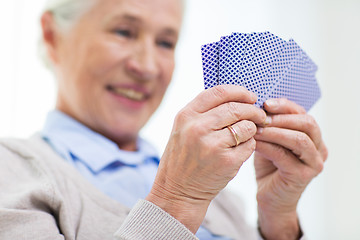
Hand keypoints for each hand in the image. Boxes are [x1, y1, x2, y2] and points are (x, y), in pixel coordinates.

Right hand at [146, 85, 265, 232]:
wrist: (178, 191)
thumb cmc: (183, 158)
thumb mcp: (183, 129)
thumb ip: (204, 112)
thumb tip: (237, 99)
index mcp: (186, 115)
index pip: (219, 92)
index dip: (239, 92)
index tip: (250, 96)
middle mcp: (197, 127)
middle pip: (236, 107)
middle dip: (253, 110)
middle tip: (260, 116)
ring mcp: (212, 145)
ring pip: (246, 126)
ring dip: (251, 129)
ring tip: (246, 136)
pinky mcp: (226, 161)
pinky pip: (249, 145)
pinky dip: (249, 146)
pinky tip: (240, 151)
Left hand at [254, 98, 327, 239]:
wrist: (270, 198)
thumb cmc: (269, 168)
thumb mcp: (271, 142)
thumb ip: (270, 127)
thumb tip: (255, 107)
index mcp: (313, 137)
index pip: (303, 114)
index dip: (284, 106)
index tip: (265, 103)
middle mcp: (319, 149)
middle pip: (307, 123)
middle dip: (282, 117)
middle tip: (260, 116)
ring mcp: (314, 163)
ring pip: (299, 138)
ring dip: (275, 131)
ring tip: (256, 128)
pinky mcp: (303, 176)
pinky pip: (284, 155)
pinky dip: (267, 146)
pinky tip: (254, 142)